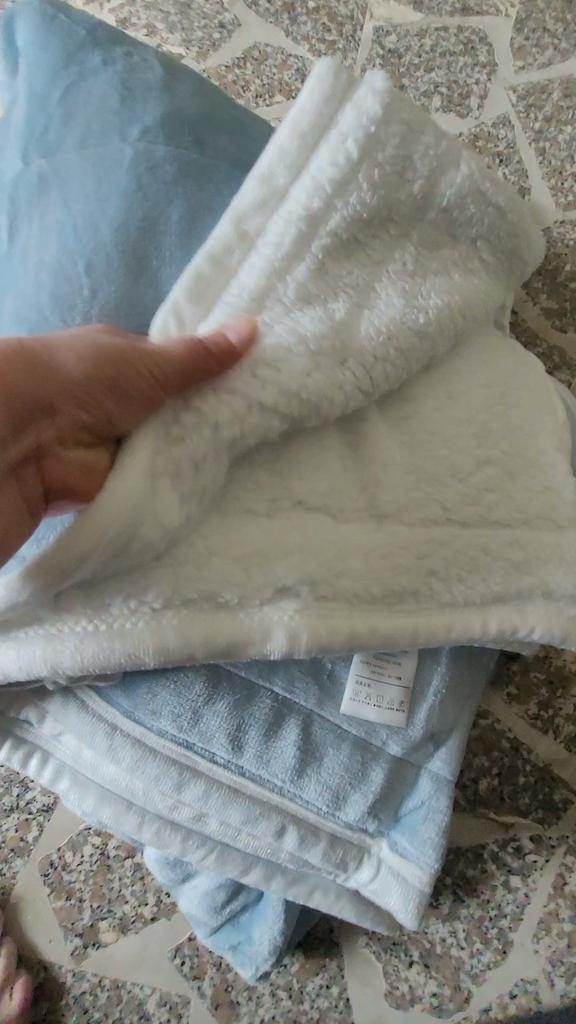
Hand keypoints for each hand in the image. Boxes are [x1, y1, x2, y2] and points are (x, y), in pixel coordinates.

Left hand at [0, 318, 255, 567]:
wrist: (30, 435)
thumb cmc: (86, 378)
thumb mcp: (151, 362)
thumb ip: (201, 356)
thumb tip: (255, 326)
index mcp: (123, 363)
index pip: (174, 372)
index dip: (210, 381)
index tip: (254, 393)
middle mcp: (120, 404)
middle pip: (175, 416)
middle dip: (208, 425)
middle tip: (263, 434)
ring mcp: (117, 447)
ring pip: (167, 455)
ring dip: (193, 461)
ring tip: (254, 466)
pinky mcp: (115, 486)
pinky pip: (154, 489)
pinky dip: (175, 492)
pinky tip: (216, 495)